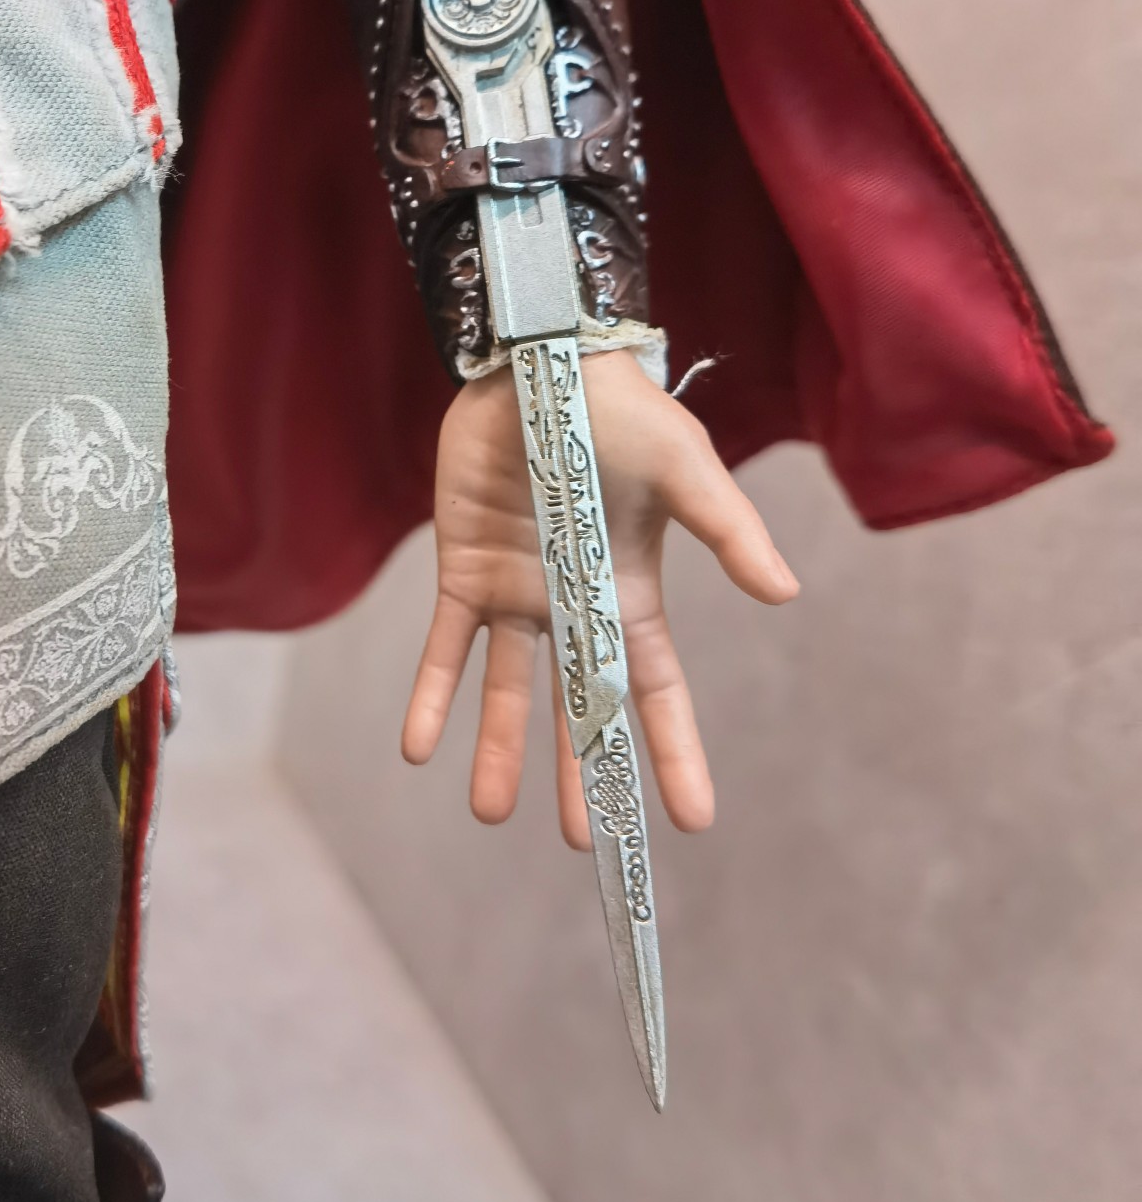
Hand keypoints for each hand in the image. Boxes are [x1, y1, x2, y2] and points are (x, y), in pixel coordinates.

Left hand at [402, 349, 798, 848]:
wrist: (540, 360)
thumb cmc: (623, 411)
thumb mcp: (686, 469)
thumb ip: (729, 531)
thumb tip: (784, 594)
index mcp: (631, 593)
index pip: (656, 690)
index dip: (673, 752)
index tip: (691, 819)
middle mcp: (573, 606)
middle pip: (580, 707)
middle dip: (582, 772)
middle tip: (583, 840)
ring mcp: (518, 592)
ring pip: (508, 689)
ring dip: (501, 749)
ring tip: (492, 811)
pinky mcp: (464, 570)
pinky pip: (443, 645)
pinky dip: (431, 695)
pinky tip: (418, 749)